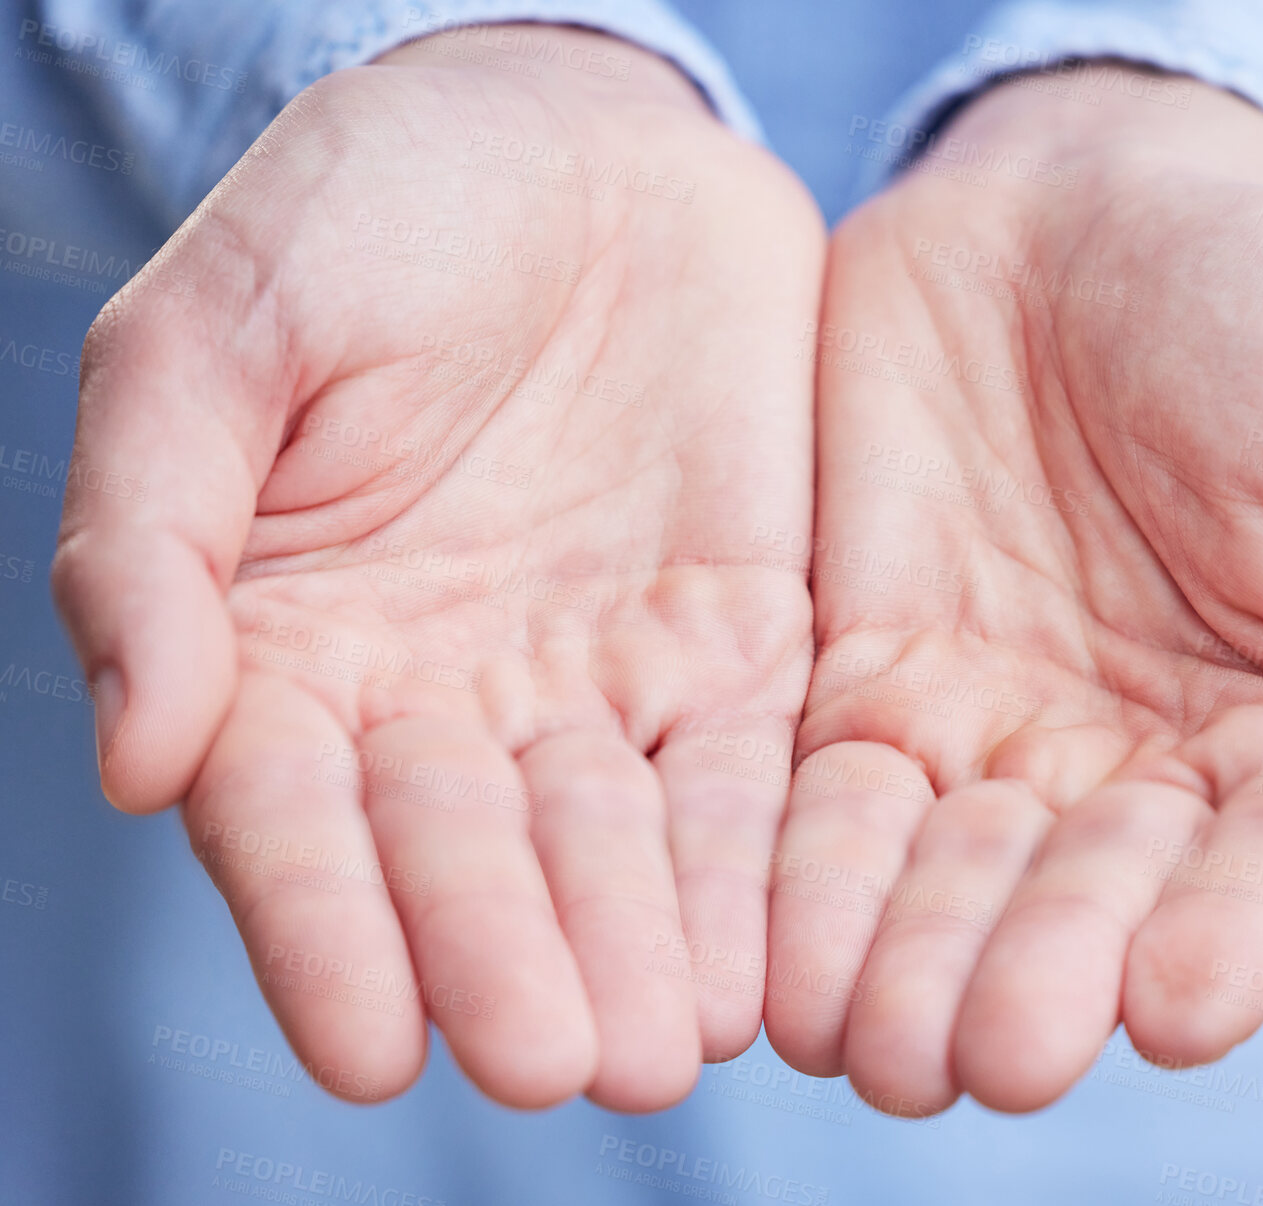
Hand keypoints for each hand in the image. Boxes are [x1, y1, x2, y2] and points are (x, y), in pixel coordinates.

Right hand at [52, 25, 822, 1109]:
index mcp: (295, 647)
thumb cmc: (369, 216)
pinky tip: (773, 953)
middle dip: (507, 960)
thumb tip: (138, 759)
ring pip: (617, 844)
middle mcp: (447, 699)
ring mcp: (600, 682)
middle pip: (470, 860)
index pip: (294, 820)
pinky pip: (750, 772)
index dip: (323, 930)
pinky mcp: (739, 648)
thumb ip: (155, 539)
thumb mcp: (222, 338)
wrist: (575, 144)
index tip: (366, 1047)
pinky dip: (757, 862)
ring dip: (639, 946)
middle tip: (554, 1062)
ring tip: (669, 1043)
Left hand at [766, 64, 1262, 1114]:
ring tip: (865, 1035)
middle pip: (1069, 910)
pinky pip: (809, 794)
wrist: (1094, 210)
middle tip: (987, 1055)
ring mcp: (977, 733)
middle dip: (1029, 986)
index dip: (1219, 947)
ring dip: (892, 962)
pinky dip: (785, 870)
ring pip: (925, 881)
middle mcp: (1120, 778)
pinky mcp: (852, 681)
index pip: (1249, 884)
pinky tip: (764, 942)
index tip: (1178, 1009)